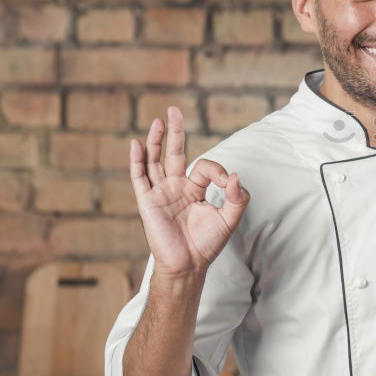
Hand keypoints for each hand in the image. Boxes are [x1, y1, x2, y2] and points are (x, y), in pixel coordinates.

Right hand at [129, 106, 249, 279]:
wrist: (188, 265)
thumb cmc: (208, 244)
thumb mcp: (230, 219)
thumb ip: (238, 198)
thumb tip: (236, 176)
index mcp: (195, 189)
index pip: (204, 167)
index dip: (218, 171)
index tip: (227, 184)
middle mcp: (176, 187)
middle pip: (174, 153)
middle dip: (175, 132)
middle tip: (174, 109)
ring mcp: (160, 193)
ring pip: (155, 161)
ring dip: (155, 141)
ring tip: (158, 121)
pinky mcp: (147, 202)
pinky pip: (139, 177)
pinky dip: (137, 160)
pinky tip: (136, 143)